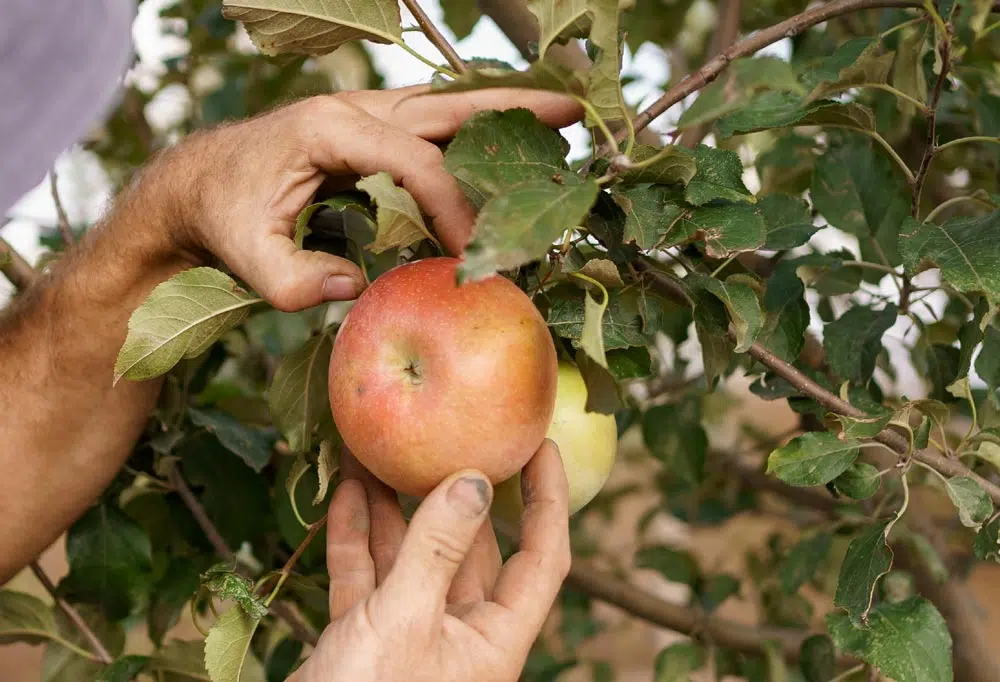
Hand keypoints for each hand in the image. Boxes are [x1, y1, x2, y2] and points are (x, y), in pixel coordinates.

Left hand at [158, 86, 581, 311]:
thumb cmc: (222, 218)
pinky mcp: (369, 134)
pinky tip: (505, 145)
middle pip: (447, 106)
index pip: (413, 160)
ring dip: (501, 112)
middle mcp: (354, 110)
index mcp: (328, 129)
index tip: (471, 255)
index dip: (451, 205)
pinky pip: (432, 127)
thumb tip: (358, 287)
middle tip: (573, 112)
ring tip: (560, 115)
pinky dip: (473, 131)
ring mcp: (363, 117)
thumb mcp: (246, 259)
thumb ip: (295, 281)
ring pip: (445, 108)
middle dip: (511, 111)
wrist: (197, 186)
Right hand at [292, 439, 569, 681]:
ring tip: (380, 450)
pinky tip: (348, 494)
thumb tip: (474, 480)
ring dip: (396, 507)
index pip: (543, 557)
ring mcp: (410, 635)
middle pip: (471, 546)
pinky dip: (358, 537)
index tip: (540, 444)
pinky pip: (368, 576)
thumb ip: (438, 548)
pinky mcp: (364, 638)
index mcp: (494, 639)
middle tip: (447, 433)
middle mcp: (459, 634)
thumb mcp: (405, 621)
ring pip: (413, 556)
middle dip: (454, 491)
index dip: (548, 500)